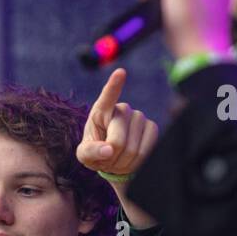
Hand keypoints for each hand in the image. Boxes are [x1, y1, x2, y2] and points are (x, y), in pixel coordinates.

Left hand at [77, 68, 158, 228]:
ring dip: (123, 162)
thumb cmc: (96, 153)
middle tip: (108, 159)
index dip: (115, 85)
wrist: (114, 159)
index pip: (108, 97)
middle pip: (117, 141)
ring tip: (118, 159)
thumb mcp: (85, 154)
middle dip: (112, 157)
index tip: (120, 73)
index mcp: (101, 111)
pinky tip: (131, 160)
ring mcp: (139, 117)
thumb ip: (91, 152)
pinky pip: (147, 150)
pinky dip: (137, 162)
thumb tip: (109, 150)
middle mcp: (122, 109)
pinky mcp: (152, 127)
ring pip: (133, 149)